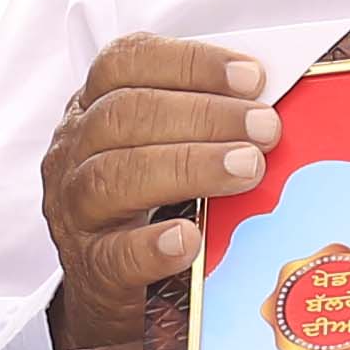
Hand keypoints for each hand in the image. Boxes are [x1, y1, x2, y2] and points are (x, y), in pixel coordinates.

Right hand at [41, 37, 276, 349]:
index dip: (188, 62)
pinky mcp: (92, 268)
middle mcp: (74, 150)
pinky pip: (117, 254)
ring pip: (115, 175)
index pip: (125, 62)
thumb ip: (201, 120)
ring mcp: (76, 209)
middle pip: (124, 114)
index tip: (252, 76)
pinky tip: (193, 238)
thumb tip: (275, 102)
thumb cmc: (148, 202)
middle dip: (203, 114)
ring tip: (249, 168)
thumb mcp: (162, 146)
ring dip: (190, 166)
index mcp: (92, 106)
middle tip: (266, 126)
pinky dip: (155, 245)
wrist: (108, 288)